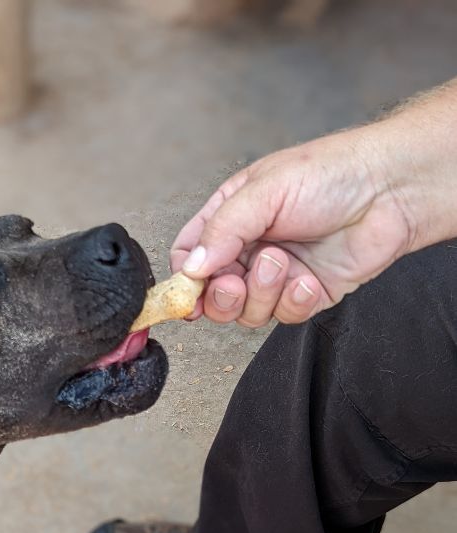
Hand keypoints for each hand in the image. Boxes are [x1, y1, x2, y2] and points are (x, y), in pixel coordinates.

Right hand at [169, 128, 417, 326]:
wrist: (390, 189)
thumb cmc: (330, 173)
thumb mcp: (264, 190)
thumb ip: (222, 230)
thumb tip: (190, 268)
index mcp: (230, 218)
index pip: (188, 257)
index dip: (183, 281)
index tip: (187, 293)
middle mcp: (249, 249)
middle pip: (212, 295)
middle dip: (221, 296)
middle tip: (235, 282)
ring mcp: (277, 276)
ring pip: (247, 312)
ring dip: (262, 293)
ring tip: (284, 263)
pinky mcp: (306, 295)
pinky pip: (284, 316)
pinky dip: (294, 302)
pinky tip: (309, 280)